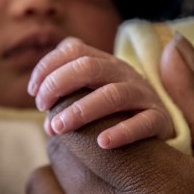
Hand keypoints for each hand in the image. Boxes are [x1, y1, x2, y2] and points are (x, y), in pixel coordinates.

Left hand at [28, 37, 173, 148]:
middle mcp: (124, 74)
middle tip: (43, 110)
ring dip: (81, 110)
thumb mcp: (93, 95)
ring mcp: (143, 95)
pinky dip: (122, 132)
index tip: (33, 93)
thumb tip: (45, 116)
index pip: (74, 50)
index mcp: (105, 63)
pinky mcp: (160, 119)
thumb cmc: (114, 115)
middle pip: (89, 67)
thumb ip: (68, 98)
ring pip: (113, 94)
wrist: (159, 130)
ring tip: (59, 128)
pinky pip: (144, 122)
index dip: (48, 67)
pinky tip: (102, 143)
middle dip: (58, 85)